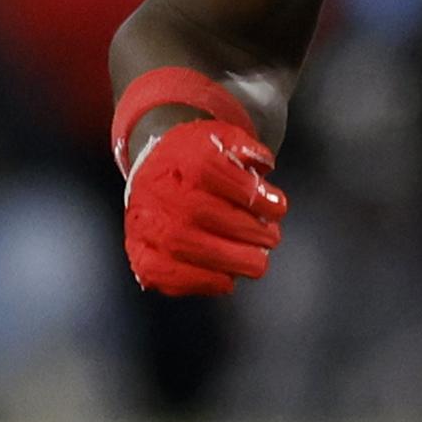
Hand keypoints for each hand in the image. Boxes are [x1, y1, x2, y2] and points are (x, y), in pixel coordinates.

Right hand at [123, 109, 285, 295]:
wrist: (152, 174)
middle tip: (270, 238)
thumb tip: (262, 163)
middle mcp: (162, 192)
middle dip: (251, 232)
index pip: (223, 178)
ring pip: (193, 248)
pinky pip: (172, 275)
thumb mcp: (222, 139)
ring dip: (235, 260)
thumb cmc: (192, 161)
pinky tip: (227, 277)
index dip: (255, 197)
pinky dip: (205, 281)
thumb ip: (246, 148)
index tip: (277, 207)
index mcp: (184, 160)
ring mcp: (150, 226)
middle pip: (210, 215)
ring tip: (256, 260)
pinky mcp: (144, 255)